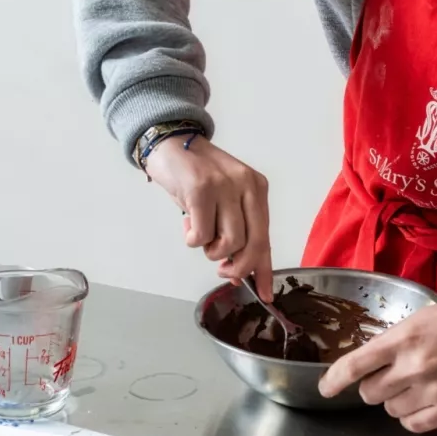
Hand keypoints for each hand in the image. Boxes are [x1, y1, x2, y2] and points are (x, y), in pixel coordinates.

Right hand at [144, 136, 272, 297]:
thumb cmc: (196, 176)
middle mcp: (246, 186)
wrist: (170, 142)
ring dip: (211, 250)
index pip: (266, 237)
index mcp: (257, 188)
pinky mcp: (200, 189)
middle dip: (238, 267)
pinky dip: (192, 239)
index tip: (265, 293)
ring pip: (229, 243)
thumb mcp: (223, 202)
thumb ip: (235, 233)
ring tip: (200, 235)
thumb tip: (240, 274)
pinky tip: (187, 224)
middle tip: (222, 270)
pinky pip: (201, 235)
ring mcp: (224, 186)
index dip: (265, 269)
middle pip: (253, 244)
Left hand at [318, 297, 436, 431]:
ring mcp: (432, 391)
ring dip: (395, 400)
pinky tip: (423, 401)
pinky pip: (412, 424)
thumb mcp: (421, 318)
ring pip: (390, 410)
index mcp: (403, 339)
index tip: (326, 388)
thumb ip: (393, 341)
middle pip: (370, 393)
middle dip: (375, 386)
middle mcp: (413, 367)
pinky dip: (411, 416)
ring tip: (416, 384)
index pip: (356, 364)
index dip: (335, 379)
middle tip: (392, 376)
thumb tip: (369, 364)